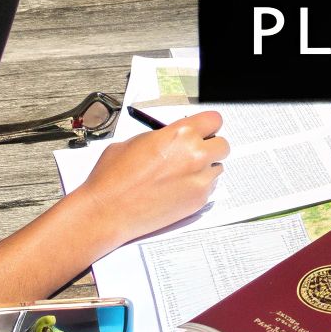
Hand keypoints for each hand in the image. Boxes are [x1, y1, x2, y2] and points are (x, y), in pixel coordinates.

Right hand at [74, 110, 229, 244]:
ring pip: (218, 167)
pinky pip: (210, 187)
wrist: (107, 211)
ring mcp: (199, 179)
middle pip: (223, 144)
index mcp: (180, 134)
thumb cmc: (113, 178)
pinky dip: (199, 186)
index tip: (204, 130)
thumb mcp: (135, 142)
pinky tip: (178, 189)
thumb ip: (162, 137)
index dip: (208, 125)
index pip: (214, 120)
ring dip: (205, 168)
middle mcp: (195, 155)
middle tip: (194, 153)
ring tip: (182, 174)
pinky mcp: (199, 201)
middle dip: (210, 147)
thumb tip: (172, 138)